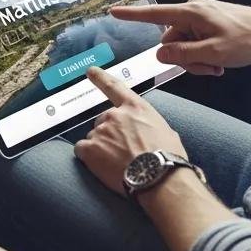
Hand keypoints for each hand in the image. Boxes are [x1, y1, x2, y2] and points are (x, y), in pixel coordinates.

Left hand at [73, 67, 186, 194]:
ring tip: (118, 164)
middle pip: (103, 121)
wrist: (161, 179)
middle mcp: (115, 115)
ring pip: (94, 137)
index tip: (90, 71)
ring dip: (101, 148)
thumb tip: (147, 131)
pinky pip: (82, 150)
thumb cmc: (169, 159)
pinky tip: (102, 167)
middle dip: (110, 135)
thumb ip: (149, 125)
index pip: (114, 87)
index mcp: (135, 108)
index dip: (100, 77)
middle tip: (123, 153)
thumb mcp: (166, 132)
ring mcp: (101, 131)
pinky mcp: (91, 148)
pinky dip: (89, 158)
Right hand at [112, 0, 250, 75]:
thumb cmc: (248, 39)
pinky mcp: (210, 22)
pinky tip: (221, 61)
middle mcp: (192, 10)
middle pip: (172, 38)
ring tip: (219, 66)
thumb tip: (160, 54)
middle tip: (210, 68)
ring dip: (197, 58)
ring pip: (185, 42)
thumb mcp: (214, 53)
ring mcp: (202, 16)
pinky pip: (196, 40)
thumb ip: (184, 54)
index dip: (132, 15)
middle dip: (186, 57)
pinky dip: (204, 53)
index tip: (113, 12)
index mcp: (190, 12)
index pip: (154, 14)